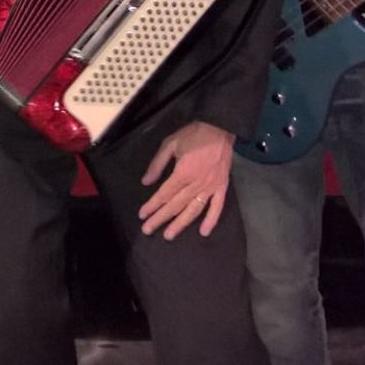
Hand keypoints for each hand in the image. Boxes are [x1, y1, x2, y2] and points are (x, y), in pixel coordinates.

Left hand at [138, 120, 234, 239]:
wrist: (220, 129)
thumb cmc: (193, 135)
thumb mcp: (170, 144)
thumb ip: (157, 164)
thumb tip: (146, 182)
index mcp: (183, 173)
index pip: (164, 194)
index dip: (152, 205)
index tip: (142, 215)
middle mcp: (196, 184)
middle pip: (176, 205)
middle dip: (161, 219)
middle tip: (148, 230)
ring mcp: (211, 187)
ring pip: (194, 210)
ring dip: (181, 224)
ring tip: (169, 235)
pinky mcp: (222, 187)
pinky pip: (217, 207)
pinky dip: (211, 220)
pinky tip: (204, 232)